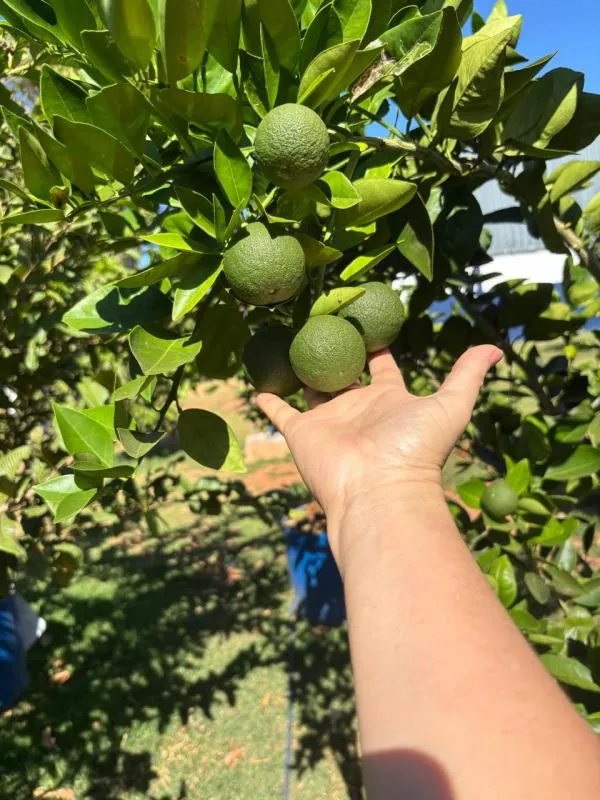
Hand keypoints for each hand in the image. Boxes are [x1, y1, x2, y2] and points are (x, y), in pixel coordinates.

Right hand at [257, 346, 501, 561]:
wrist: (378, 491)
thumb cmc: (415, 448)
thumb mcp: (450, 405)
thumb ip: (467, 375)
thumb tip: (496, 348)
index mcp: (388, 398)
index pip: (382, 367)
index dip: (377, 347)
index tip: (367, 322)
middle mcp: (357, 407)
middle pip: (344, 375)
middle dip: (336, 352)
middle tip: (323, 324)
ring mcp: (328, 420)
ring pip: (311, 389)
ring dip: (302, 371)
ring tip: (290, 345)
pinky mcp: (301, 432)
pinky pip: (281, 414)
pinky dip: (270, 402)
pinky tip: (259, 388)